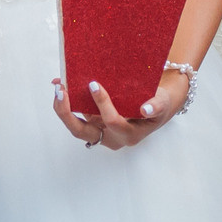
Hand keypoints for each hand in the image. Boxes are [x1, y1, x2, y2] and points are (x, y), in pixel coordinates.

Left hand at [51, 70, 186, 150]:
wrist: (155, 107)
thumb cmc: (158, 105)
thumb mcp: (163, 104)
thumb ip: (157, 106)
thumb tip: (146, 108)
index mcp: (128, 134)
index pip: (112, 121)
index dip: (102, 104)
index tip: (94, 84)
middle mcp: (111, 137)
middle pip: (82, 132)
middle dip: (67, 113)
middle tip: (61, 91)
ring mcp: (100, 131)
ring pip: (76, 126)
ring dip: (63, 108)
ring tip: (58, 86)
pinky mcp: (93, 122)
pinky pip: (76, 115)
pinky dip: (66, 102)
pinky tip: (59, 84)